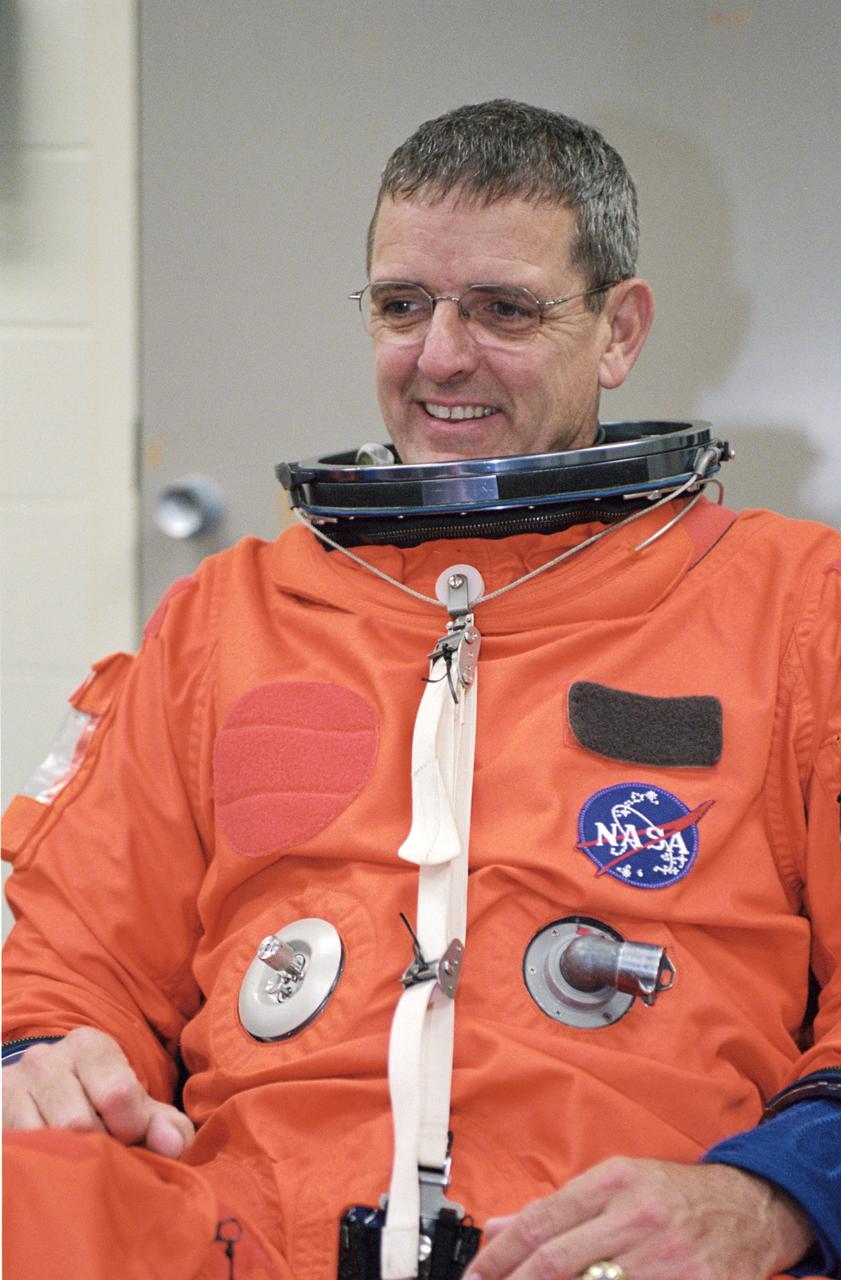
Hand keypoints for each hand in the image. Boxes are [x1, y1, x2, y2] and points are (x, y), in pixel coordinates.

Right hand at [2, 1026, 194, 1158]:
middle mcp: (46, 1058)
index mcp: (89, 1046)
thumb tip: (174, 1145)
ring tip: (73, 1154)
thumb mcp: (137, 1108)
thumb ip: (166, 1125)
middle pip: (79, 1122)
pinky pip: (18, 1150)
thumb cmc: (100, 1105)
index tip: (128, 1136)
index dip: (129, 1129)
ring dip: (65, 1159)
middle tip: (99, 1149)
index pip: (116, 1094)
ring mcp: (12, 1084)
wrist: (42, 1097)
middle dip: (97, 1147)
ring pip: (45, 1140)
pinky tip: (48, 1159)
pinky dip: (38, 1163)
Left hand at [466, 1157, 813, 1279]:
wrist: (745, 1209)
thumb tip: (497, 1227)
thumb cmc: (673, 1195)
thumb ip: (556, 1206)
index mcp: (614, 1182)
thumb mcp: (615, 1182)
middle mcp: (635, 1218)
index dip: (500, 1255)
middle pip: (557, 1261)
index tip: (476, 1275)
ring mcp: (664, 1260)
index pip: (541, 1222)